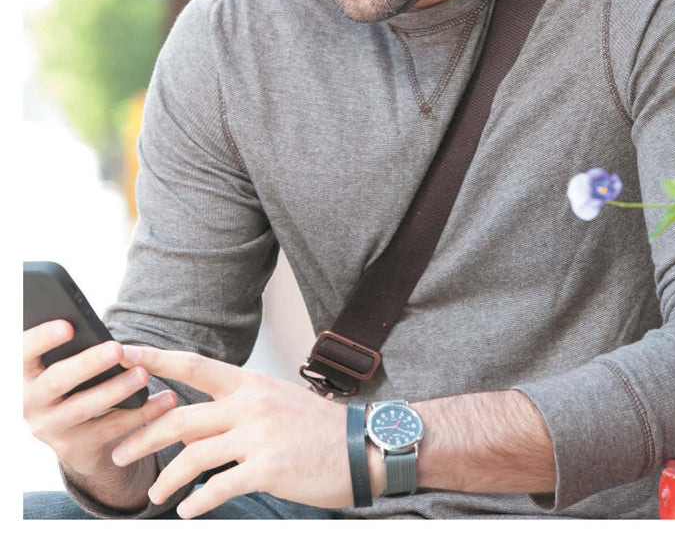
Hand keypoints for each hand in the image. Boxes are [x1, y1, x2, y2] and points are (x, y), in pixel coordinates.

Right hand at [22, 320, 176, 508]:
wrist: (79, 434)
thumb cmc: (77, 383)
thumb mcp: (68, 365)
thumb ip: (74, 350)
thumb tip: (101, 331)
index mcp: (25, 373)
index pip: (24, 351)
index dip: (42, 338)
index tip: (68, 325)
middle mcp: (30, 402)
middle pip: (56, 381)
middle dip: (87, 364)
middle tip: (117, 349)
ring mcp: (49, 427)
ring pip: (83, 407)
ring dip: (115, 390)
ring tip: (143, 375)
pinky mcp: (74, 447)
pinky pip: (110, 429)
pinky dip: (140, 414)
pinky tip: (164, 401)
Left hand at [110, 345, 351, 517]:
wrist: (365, 447)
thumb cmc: (319, 430)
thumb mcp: (275, 406)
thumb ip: (232, 414)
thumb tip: (187, 433)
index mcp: (252, 384)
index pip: (195, 366)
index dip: (156, 359)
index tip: (122, 352)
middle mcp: (252, 405)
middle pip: (180, 419)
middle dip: (142, 439)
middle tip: (119, 454)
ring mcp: (260, 436)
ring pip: (192, 458)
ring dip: (166, 481)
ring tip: (155, 496)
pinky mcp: (268, 467)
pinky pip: (217, 488)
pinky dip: (196, 503)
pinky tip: (189, 510)